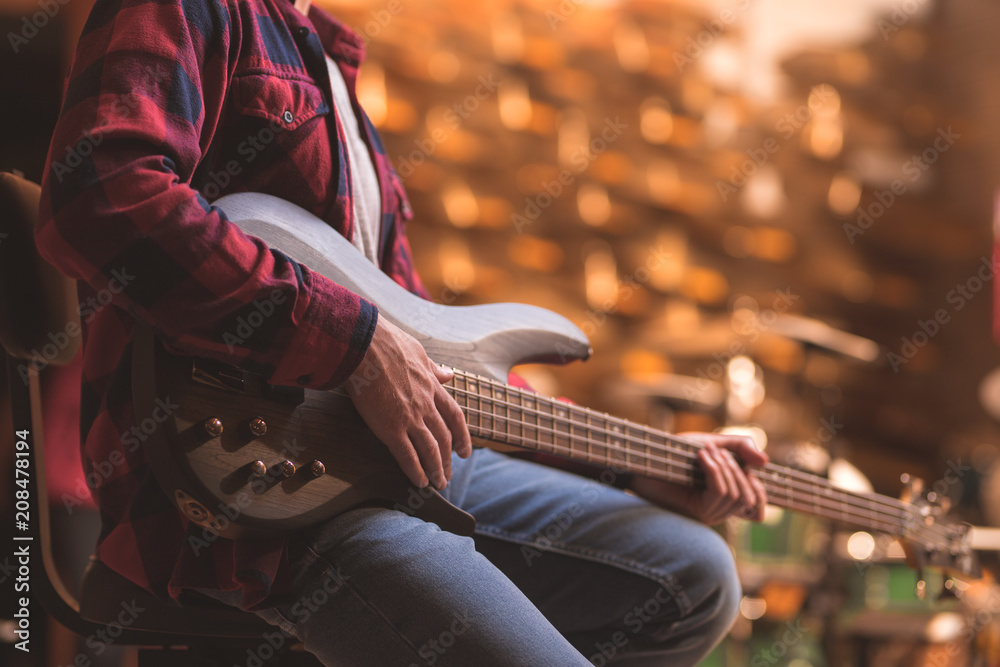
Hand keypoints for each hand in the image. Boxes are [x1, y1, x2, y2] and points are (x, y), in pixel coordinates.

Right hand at [346, 317, 471, 488]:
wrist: (364, 346)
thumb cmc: (387, 344)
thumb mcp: (418, 352)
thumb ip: (433, 368)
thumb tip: (448, 374)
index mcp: (432, 387)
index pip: (454, 417)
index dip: (462, 436)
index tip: (465, 451)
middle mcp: (426, 405)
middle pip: (444, 438)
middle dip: (448, 460)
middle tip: (449, 474)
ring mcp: (410, 418)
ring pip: (430, 450)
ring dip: (436, 470)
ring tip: (438, 483)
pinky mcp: (390, 428)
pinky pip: (407, 455)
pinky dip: (416, 471)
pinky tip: (419, 482)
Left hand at [630, 433, 767, 524]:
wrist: (649, 458)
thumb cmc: (678, 452)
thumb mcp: (715, 443)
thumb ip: (740, 447)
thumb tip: (765, 462)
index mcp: (727, 497)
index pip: (757, 510)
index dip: (761, 495)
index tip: (751, 471)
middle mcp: (720, 510)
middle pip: (749, 497)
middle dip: (736, 468)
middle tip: (713, 450)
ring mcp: (710, 513)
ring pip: (736, 495)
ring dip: (724, 468)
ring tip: (704, 452)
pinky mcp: (698, 511)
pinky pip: (720, 493)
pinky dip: (715, 471)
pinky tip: (702, 458)